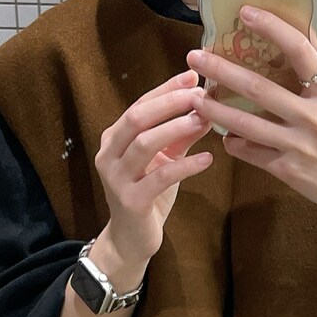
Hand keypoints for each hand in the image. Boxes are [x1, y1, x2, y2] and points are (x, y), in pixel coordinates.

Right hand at [95, 68, 215, 261]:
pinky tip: (207, 159)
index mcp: (114, 138)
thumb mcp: (165, 161)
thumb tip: (206, 109)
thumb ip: (181, 136)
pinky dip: (186, 166)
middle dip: (170, 103)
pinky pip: (161, 177)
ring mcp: (117, 178)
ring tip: (205, 120)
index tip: (194, 76)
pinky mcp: (131, 201)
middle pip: (138, 118)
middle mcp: (109, 154)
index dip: (166, 89)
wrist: (132, 239)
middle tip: (201, 95)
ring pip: (145, 143)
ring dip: (176, 128)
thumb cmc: (149, 195)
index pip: (140, 105)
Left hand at [186, 7, 316, 222]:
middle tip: (195, 57)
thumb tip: (298, 37)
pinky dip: (235, 144)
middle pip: (259, 88)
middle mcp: (314, 117)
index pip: (300, 51)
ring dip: (217, 110)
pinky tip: (224, 136)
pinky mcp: (288, 171)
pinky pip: (252, 154)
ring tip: (195, 99)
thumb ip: (316, 79)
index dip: (273, 28)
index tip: (245, 12)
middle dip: (222, 71)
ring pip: (247, 124)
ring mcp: (299, 146)